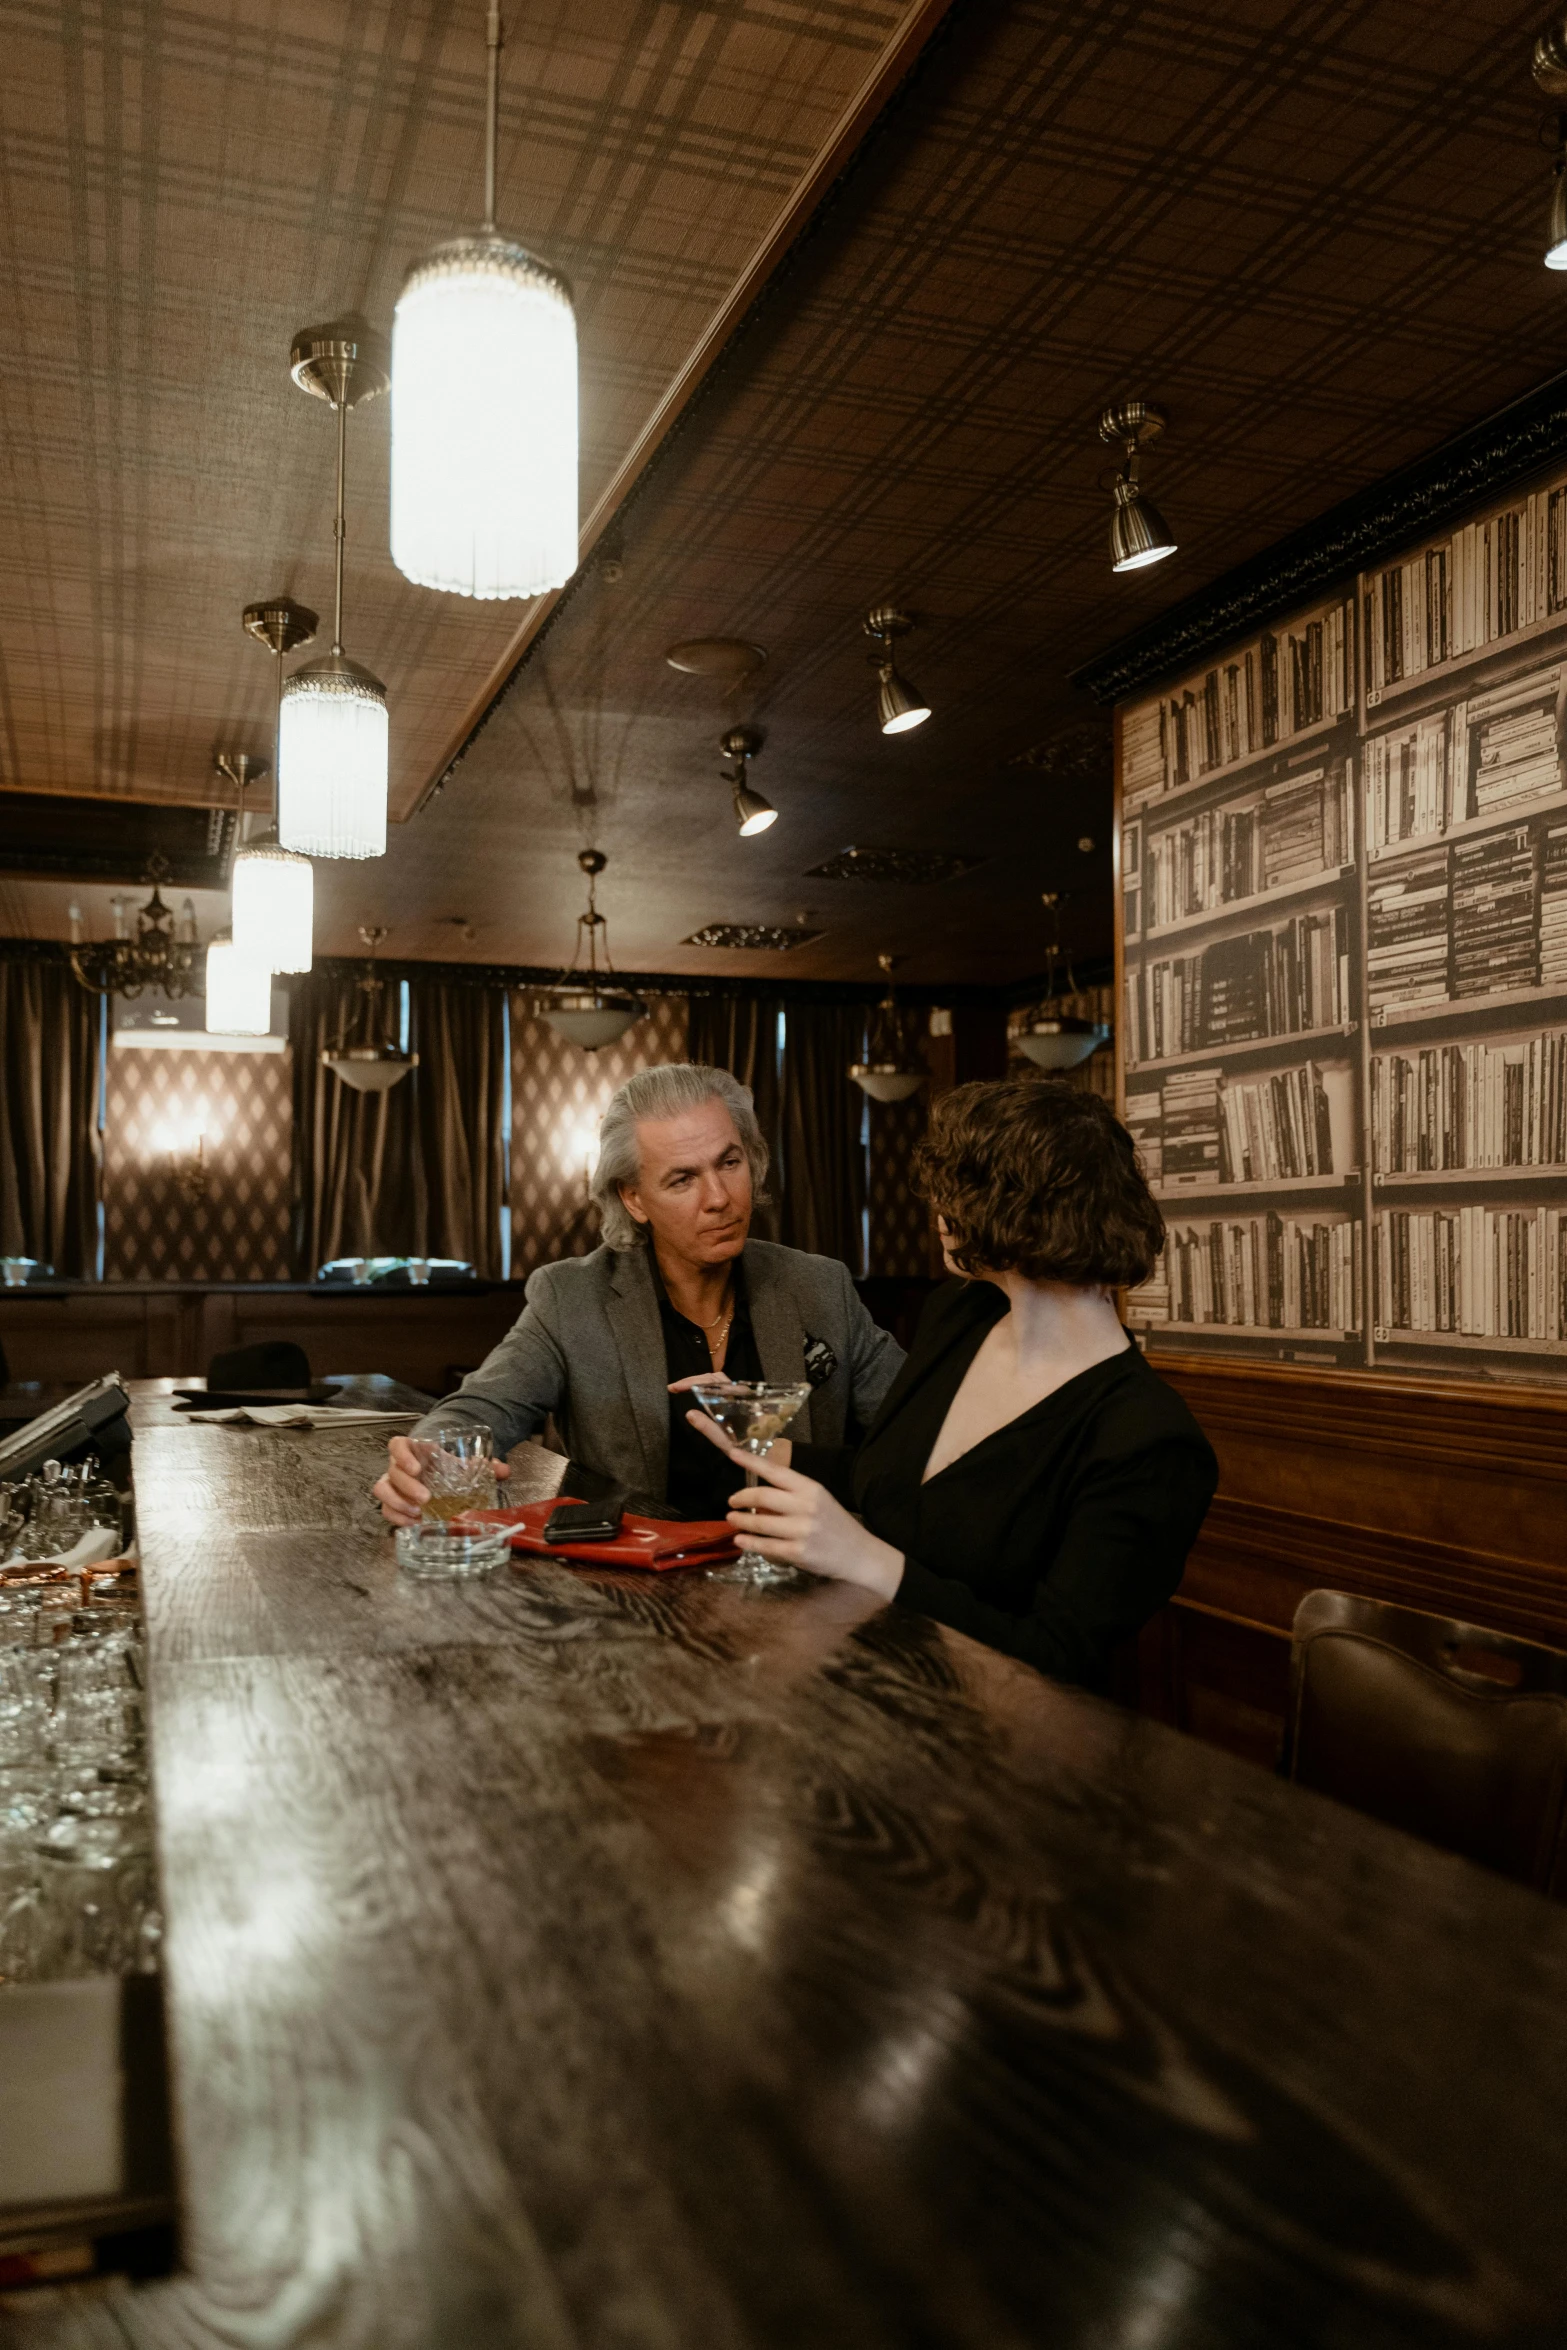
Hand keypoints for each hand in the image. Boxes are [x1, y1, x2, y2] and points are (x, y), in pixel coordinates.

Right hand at [373, 1434, 510, 1526]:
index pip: (397, 1445)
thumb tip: (504, 1470)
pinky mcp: (392, 1502)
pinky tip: (413, 1523)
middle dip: (406, 1486)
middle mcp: (398, 1466)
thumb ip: (481, 1465)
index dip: (402, 1455)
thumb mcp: (460, 1463)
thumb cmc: (446, 1467)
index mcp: (413, 1451)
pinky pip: (386, 1509)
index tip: (417, 1468)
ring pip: (382, 1490)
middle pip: (391, 1472)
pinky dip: (397, 1517)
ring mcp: (393, 1484)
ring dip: (397, 1502)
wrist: (437, 1475)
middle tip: (425, 1498)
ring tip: (417, 1513)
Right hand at [674, 1380, 790, 1469]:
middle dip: (693, 1379)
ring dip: (699, 1382)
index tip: (674, 1387)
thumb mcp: (726, 1442)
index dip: (692, 1381)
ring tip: (683, 1389)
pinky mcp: (741, 1401)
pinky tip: (698, 1394)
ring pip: (718, 1382)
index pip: (712, 1381)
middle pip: (714, 1378)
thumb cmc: (751, 1449)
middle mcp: (740, 1393)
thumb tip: (689, 1413)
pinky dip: (707, 1388)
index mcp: (737, 1398)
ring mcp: (741, 1396)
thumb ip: (708, 1428)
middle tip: (675, 1387)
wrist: (773, 1453)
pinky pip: (723, 1389)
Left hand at [685, 1412, 901, 1597]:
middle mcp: (806, 1506)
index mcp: (811, 1488)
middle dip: (740, 1498)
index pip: (776, 1471)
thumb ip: (793, 1494)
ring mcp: (802, 1530)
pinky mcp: (798, 1552)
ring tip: (732, 1519)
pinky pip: (766, 1546)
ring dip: (741, 1520)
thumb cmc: (835, 1524)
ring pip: (760, 1522)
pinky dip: (749, 1542)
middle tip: (731, 1501)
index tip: (732, 1454)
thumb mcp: (819, 1499)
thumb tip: (759, 1493)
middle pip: (762, 1496)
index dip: (752, 1462)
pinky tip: (740, 1540)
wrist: (859, 1554)